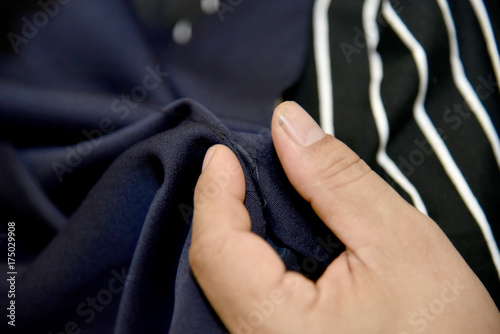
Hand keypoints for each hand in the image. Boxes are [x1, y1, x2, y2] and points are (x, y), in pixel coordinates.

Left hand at [189, 101, 499, 332]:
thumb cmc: (444, 328)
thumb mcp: (398, 241)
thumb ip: (336, 180)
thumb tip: (287, 124)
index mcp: (281, 329)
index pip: (218, 249)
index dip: (215, 193)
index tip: (222, 154)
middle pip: (214, 265)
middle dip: (223, 208)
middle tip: (240, 166)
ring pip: (223, 282)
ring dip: (234, 229)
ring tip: (255, 191)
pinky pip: (242, 296)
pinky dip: (248, 255)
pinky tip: (270, 233)